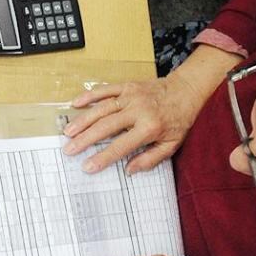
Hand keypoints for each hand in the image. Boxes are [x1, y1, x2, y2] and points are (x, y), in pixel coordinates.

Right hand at [62, 73, 199, 173]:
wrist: (186, 90)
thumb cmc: (179, 119)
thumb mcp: (172, 144)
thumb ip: (150, 159)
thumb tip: (129, 170)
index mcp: (150, 127)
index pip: (121, 146)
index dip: (103, 157)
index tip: (87, 166)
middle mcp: (138, 111)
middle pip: (106, 126)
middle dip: (85, 139)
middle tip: (69, 150)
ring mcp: (131, 96)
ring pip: (102, 108)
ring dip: (83, 120)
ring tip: (68, 132)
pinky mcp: (127, 86)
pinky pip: (105, 89)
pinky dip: (89, 96)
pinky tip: (75, 103)